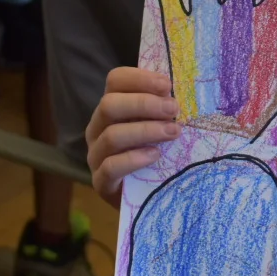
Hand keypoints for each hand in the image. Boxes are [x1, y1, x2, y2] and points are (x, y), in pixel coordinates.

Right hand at [86, 67, 180, 206]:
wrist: (145, 197)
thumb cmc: (155, 154)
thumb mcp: (159, 127)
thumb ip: (164, 110)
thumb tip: (181, 93)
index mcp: (111, 109)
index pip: (115, 81)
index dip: (139, 78)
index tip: (167, 85)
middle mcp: (97, 128)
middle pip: (109, 105)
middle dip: (144, 104)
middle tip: (174, 109)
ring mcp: (96, 155)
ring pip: (111, 136)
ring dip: (145, 130)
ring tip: (173, 133)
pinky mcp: (100, 182)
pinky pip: (111, 167)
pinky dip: (134, 159)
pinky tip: (155, 155)